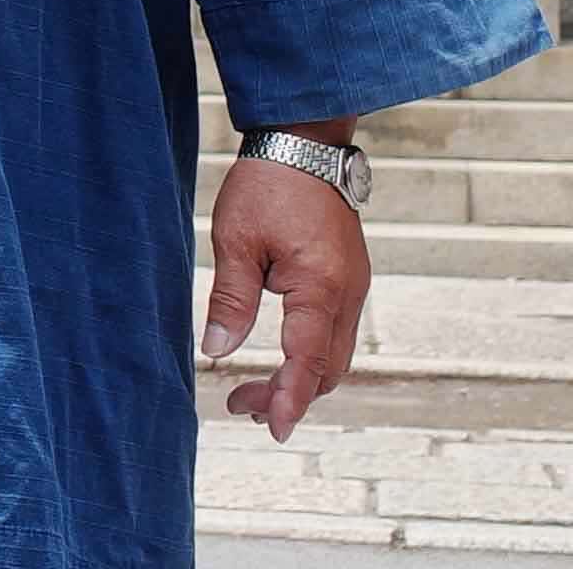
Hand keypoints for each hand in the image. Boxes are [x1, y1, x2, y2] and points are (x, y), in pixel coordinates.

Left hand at [201, 124, 368, 441]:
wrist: (304, 143)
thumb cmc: (267, 185)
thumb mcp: (236, 240)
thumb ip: (230, 299)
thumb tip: (217, 350)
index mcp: (320, 285)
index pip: (308, 360)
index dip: (290, 399)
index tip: (274, 429)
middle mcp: (348, 292)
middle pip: (328, 368)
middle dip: (289, 396)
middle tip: (241, 405)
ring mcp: (355, 285)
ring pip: (336, 354)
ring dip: (302, 378)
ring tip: (254, 391)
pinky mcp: (350, 277)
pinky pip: (337, 331)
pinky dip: (312, 355)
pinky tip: (281, 355)